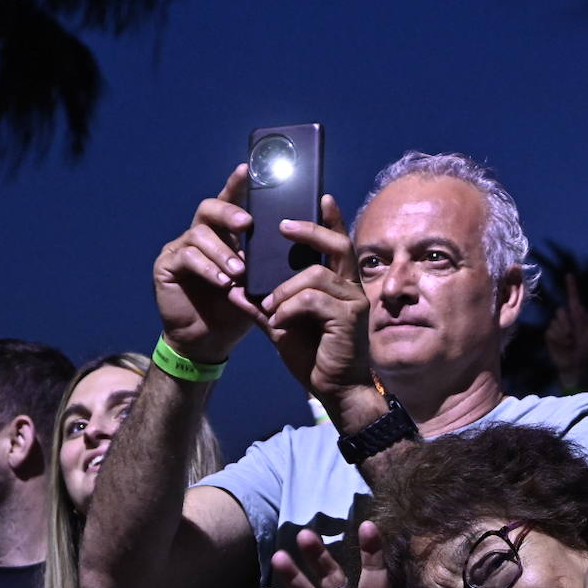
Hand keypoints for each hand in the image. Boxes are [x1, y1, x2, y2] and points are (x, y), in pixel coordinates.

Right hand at [152, 164, 265, 361]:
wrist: (208, 341)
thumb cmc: (236, 310)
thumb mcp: (258, 283)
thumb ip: (267, 261)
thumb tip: (296, 239)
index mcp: (224, 234)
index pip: (230, 202)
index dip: (236, 184)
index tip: (247, 168)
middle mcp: (200, 235)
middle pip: (209, 208)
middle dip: (229, 213)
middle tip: (247, 224)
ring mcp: (180, 248)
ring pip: (200, 235)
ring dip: (222, 252)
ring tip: (239, 272)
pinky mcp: (166, 266)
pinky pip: (187, 258)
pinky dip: (208, 269)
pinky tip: (222, 282)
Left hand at [260, 196, 372, 409]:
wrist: (334, 390)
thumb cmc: (314, 357)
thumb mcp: (282, 327)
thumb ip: (262, 307)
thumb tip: (234, 289)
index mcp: (339, 286)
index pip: (337, 245)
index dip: (331, 220)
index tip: (321, 197)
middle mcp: (351, 289)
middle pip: (337, 245)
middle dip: (309, 231)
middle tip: (282, 226)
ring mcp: (353, 302)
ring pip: (316, 274)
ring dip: (286, 288)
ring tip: (270, 305)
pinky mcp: (349, 318)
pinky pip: (312, 299)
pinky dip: (290, 307)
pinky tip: (280, 322)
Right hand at [545, 274, 587, 391]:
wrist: (576, 364)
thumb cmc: (585, 349)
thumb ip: (583, 319)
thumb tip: (577, 306)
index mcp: (578, 316)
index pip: (573, 299)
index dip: (571, 287)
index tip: (569, 275)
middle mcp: (566, 319)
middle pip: (561, 311)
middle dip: (567, 324)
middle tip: (574, 336)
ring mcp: (556, 326)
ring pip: (555, 322)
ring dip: (564, 334)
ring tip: (570, 343)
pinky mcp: (550, 335)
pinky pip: (551, 331)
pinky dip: (559, 339)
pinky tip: (564, 346)